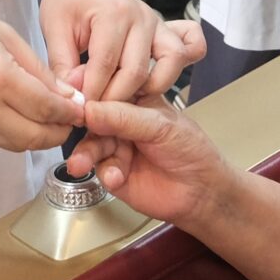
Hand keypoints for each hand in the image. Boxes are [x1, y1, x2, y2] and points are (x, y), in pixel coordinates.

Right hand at [0, 0, 79, 150]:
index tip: (84, 107)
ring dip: (38, 136)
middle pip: (37, 138)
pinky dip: (15, 134)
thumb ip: (38, 69)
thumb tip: (68, 96)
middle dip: (61, 131)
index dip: (72, 113)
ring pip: (17, 145)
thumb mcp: (4, 34)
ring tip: (49, 118)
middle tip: (71, 118)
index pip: (49, 109)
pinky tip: (21, 117)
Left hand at [37, 0, 199, 103]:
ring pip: (168, 66)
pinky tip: (149, 83)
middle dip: (115, 98)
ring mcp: (157, 22)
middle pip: (136, 72)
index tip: (80, 107)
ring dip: (148, 88)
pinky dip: (174, 70)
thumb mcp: (53, 30)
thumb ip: (64, 66)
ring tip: (122, 96)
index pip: (105, 65)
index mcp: (112, 12)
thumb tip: (78, 97)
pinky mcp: (164, 30)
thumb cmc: (66, 0)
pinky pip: (188, 49)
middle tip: (96, 109)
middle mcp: (141, 16)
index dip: (91, 92)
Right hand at [65, 92, 235, 228]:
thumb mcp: (160, 126)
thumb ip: (124, 117)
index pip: (106, 86)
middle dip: (83, 125)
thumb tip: (89, 109)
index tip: (77, 97)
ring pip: (90, 143)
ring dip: (86, 153)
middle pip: (91, 116)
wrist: (202, 193)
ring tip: (82, 163)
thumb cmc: (191, 150)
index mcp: (135, 96)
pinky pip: (98, 168)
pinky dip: (105, 173)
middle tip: (78, 130)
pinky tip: (116, 177)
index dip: (90, 90)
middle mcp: (121, 119)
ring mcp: (116, 145)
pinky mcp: (112, 171)